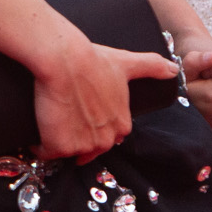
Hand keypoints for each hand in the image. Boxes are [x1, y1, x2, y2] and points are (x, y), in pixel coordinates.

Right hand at [32, 35, 174, 162]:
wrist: (64, 60)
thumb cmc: (93, 59)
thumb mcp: (126, 62)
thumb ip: (151, 66)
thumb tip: (173, 69)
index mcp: (121, 125)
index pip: (107, 136)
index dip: (92, 126)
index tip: (81, 115)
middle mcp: (104, 140)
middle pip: (87, 148)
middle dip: (76, 138)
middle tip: (64, 118)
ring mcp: (81, 146)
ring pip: (67, 150)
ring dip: (58, 141)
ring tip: (50, 121)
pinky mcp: (58, 146)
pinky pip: (46, 152)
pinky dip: (40, 145)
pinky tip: (38, 132)